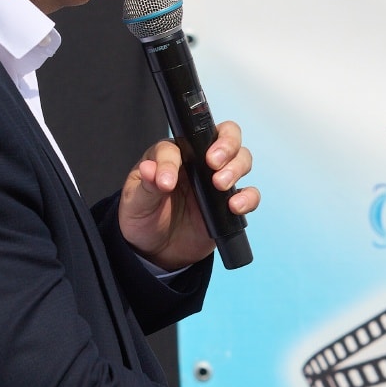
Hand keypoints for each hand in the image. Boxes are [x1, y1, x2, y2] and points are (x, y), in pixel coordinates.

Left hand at [117, 120, 259, 269]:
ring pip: (242, 159)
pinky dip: (248, 197)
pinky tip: (235, 206)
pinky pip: (249, 194)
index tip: (166, 183)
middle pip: (226, 135)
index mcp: (173, 154)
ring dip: (236, 168)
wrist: (157, 251)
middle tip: (213, 163)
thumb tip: (150, 169)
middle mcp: (199, 162)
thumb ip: (145, 186)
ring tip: (220, 185)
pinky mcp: (228, 204)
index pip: (180, 144)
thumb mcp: (135, 203)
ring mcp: (217, 181)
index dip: (174, 161)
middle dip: (226, 144)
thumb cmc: (143, 218)